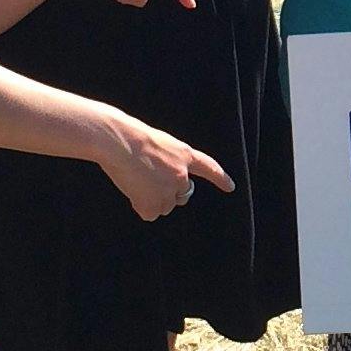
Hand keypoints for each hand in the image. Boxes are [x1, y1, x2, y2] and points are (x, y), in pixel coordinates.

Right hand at [99, 116, 232, 222]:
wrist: (119, 142)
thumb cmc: (132, 137)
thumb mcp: (160, 144)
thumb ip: (169, 162)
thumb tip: (160, 185)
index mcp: (184, 155)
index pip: (209, 167)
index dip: (220, 178)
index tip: (231, 187)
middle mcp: (181, 175)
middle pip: (181, 196)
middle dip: (168, 194)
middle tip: (147, 180)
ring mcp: (169, 190)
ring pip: (163, 206)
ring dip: (151, 200)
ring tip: (136, 181)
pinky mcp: (154, 203)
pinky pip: (150, 214)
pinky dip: (141, 207)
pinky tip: (132, 191)